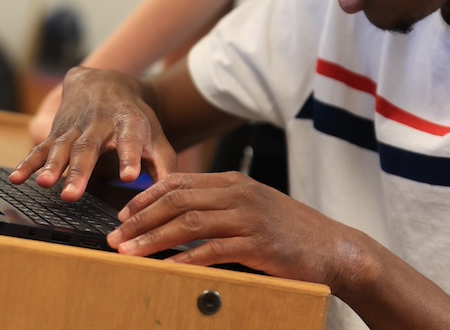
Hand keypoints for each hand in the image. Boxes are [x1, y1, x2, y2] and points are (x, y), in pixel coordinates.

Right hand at [9, 67, 176, 199]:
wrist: (105, 81)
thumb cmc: (135, 118)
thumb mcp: (155, 135)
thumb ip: (164, 165)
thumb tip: (171, 195)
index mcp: (128, 121)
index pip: (130, 138)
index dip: (130, 156)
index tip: (130, 176)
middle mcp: (99, 122)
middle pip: (88, 148)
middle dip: (79, 171)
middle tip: (72, 195)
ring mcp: (75, 126)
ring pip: (61, 147)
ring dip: (51, 166)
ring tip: (44, 183)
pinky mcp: (56, 131)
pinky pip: (41, 147)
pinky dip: (28, 163)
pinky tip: (17, 178)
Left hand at [107, 171, 350, 285]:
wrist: (334, 248)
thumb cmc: (291, 233)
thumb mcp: (254, 208)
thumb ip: (221, 207)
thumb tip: (178, 217)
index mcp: (234, 182)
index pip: (179, 181)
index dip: (146, 198)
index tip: (123, 215)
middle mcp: (238, 194)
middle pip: (177, 199)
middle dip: (140, 218)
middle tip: (115, 236)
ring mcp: (248, 217)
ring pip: (188, 221)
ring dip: (153, 238)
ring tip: (128, 252)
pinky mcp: (258, 243)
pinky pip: (212, 250)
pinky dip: (185, 258)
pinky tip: (166, 268)